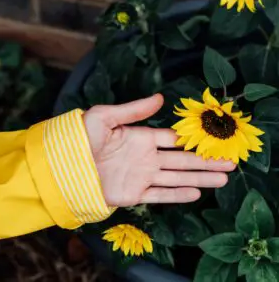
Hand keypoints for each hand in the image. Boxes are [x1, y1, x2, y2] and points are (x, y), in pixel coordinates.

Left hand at [83, 94, 235, 206]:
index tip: (214, 140)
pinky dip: (179, 195)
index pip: (173, 139)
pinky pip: (161, 195)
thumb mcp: (106, 116)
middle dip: (206, 161)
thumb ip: (134, 108)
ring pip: (177, 178)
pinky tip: (197, 193)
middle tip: (230, 162)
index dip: (193, 140)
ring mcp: (141, 176)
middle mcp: (145, 157)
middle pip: (182, 160)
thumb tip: (160, 97)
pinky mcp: (134, 194)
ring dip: (200, 178)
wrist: (62, 165)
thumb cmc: (81, 137)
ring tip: (223, 178)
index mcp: (140, 137)